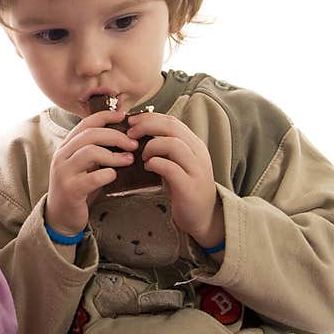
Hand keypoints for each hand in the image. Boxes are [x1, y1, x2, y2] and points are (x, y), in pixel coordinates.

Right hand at [47, 108, 137, 234]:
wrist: (60, 217)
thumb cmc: (78, 188)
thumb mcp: (84, 166)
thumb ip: (96, 151)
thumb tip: (124, 137)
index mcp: (65, 147)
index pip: (85, 124)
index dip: (105, 116)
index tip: (123, 116)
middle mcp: (61, 156)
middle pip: (90, 135)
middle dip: (116, 136)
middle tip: (133, 144)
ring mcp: (63, 172)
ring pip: (90, 152)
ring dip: (114, 155)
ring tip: (129, 160)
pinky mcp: (70, 189)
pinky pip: (93, 177)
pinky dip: (108, 174)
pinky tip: (114, 177)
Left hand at [126, 112, 222, 245]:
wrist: (203, 216)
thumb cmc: (184, 187)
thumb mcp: (177, 162)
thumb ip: (165, 147)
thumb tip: (139, 131)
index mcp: (194, 144)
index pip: (171, 120)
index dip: (149, 117)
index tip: (131, 121)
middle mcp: (198, 153)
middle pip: (171, 127)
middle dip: (146, 126)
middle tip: (130, 134)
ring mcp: (196, 169)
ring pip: (173, 144)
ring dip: (151, 146)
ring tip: (143, 156)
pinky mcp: (189, 186)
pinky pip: (170, 168)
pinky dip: (155, 164)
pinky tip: (148, 168)